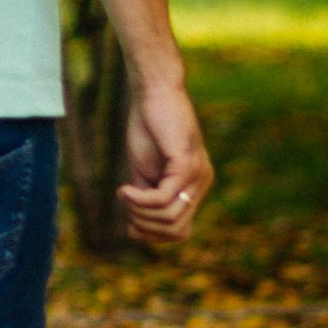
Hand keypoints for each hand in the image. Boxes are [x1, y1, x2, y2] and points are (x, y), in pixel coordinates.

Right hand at [118, 72, 212, 245]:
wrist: (153, 92)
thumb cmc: (148, 126)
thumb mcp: (146, 171)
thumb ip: (148, 198)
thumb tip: (139, 228)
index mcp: (195, 186)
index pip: (181, 231)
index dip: (154, 236)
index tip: (130, 226)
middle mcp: (202, 183)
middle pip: (176, 230)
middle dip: (144, 225)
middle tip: (126, 204)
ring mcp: (198, 175)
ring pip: (169, 218)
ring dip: (140, 212)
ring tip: (125, 193)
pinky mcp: (186, 165)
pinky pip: (163, 199)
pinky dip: (140, 200)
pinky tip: (124, 189)